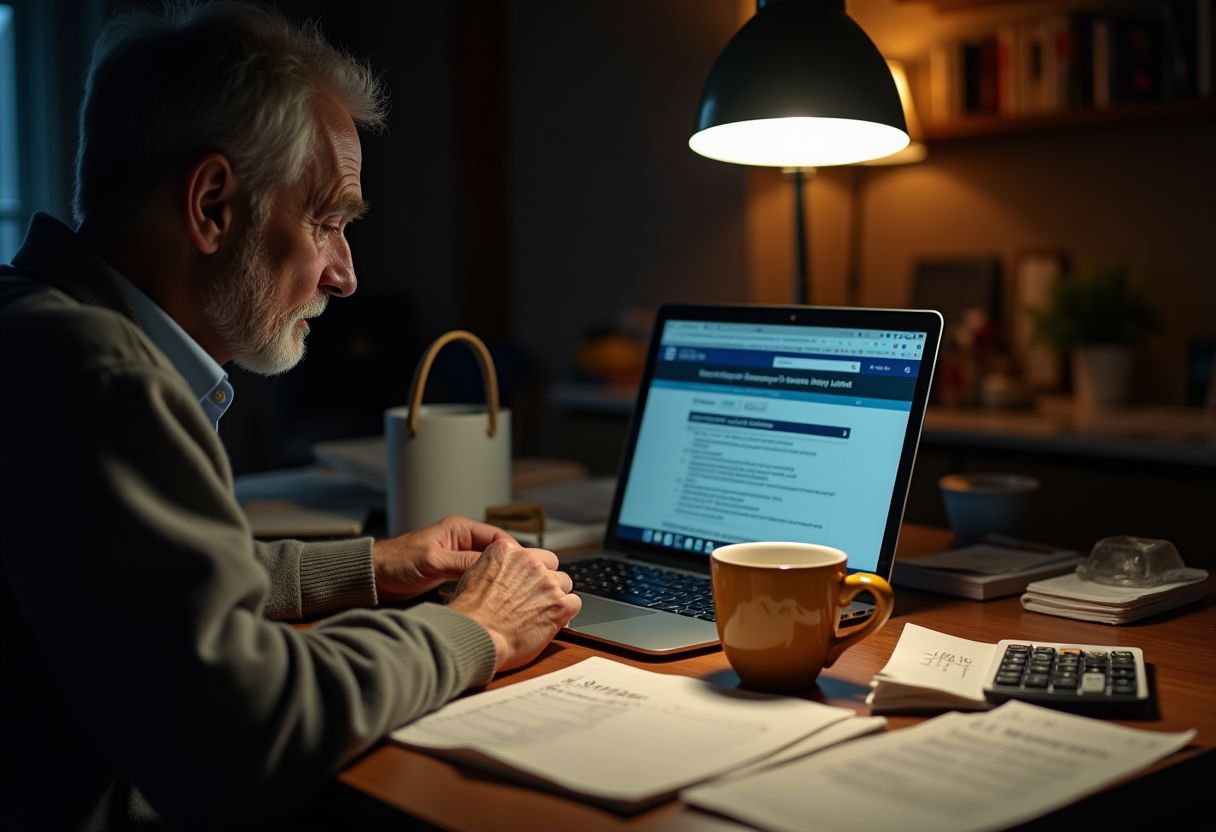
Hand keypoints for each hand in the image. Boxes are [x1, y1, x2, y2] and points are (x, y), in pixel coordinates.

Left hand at [372, 515, 515, 600]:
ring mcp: (457, 559)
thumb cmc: (396, 563)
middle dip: (511, 568)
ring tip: (514, 594)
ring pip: (488, 569)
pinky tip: (493, 600)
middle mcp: (462, 542)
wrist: (372, 579)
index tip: (529, 567)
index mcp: (460, 529)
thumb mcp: (432, 561)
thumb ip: (462, 562)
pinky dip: (485, 588)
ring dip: (498, 580)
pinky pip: (476, 580)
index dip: (516, 553)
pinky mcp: (451, 576)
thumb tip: (494, 568)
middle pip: (497, 554)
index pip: (498, 538)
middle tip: (527, 583)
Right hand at [447, 538, 581, 672]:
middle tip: (536, 598)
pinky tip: (555, 621)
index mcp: (507, 550)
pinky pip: (575, 603)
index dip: (531, 571)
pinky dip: (567, 613)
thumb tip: (502, 574)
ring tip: (543, 612)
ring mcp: (546, 583)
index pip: (532, 554)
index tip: (527, 583)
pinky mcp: (559, 605)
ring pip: (565, 583)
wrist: (474, 635)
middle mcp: (530, 562)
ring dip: (556, 596)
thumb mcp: (473, 576)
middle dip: (546, 581)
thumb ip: (494, 568)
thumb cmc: (469, 613)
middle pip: (551, 566)